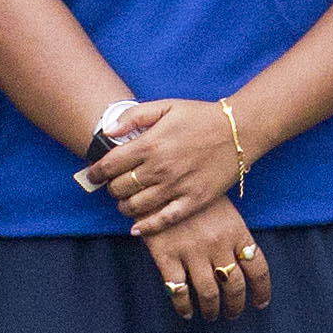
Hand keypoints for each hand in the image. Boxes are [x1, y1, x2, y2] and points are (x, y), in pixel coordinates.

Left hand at [86, 98, 252, 234]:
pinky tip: (137, 227)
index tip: (92, 175)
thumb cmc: (201, 116)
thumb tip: (108, 132)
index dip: (95, 172)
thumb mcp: (166, 106)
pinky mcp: (193, 201)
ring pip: (136, 207)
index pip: (109, 165)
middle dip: (111, 188)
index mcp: (150, 144)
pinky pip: (164, 220)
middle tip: (114, 186)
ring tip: (125, 202)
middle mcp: (159, 168)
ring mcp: (176, 187)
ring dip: (124, 207)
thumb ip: (134, 116)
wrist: (240, 130)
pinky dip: (146, 227)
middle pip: (119, 188)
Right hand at [141, 195, 267, 318]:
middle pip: (235, 286)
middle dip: (235, 305)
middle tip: (232, 313)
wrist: (157, 181)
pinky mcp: (167, 257)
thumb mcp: (222, 209)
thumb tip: (242, 263)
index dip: (262, 291)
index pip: (258, 269)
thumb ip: (233, 235)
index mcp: (236, 231)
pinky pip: (179, 292)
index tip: (260, 303)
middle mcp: (218, 244)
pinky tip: (187, 312)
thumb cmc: (192, 194)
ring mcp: (192, 252)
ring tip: (211, 315)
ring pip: (209, 294)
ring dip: (212, 309)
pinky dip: (184, 307)